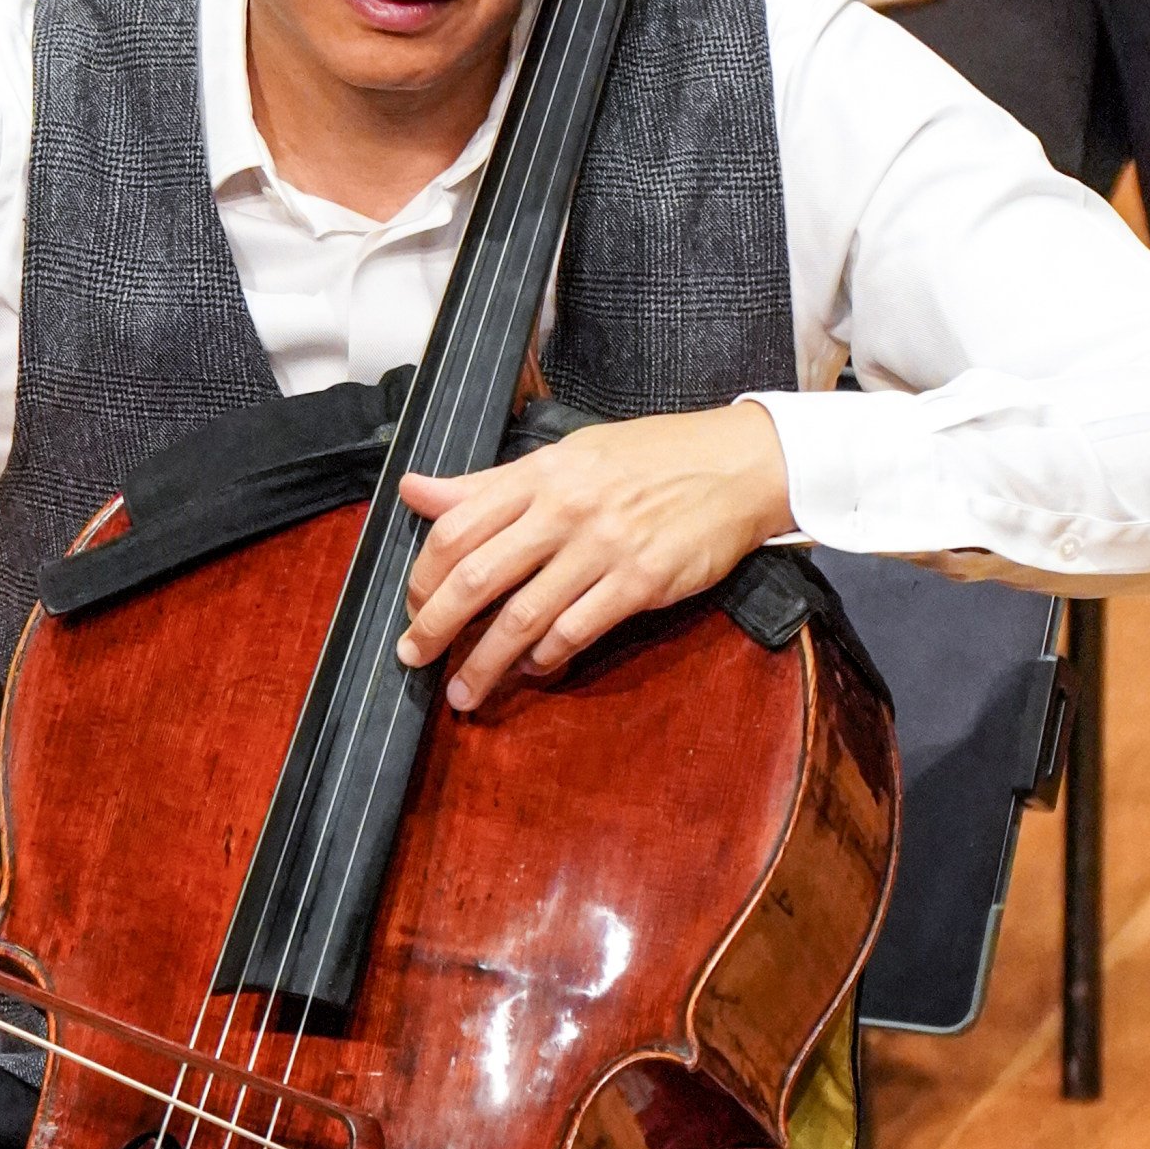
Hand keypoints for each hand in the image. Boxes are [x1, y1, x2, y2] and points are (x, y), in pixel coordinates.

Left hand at [395, 406, 794, 707]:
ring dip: (484, 662)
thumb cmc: (648, 459)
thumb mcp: (564, 457)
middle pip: (477, 578)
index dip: (423, 575)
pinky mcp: (641, 583)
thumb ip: (488, 485)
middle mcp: (565, 510)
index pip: (456, 528)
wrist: (737, 464)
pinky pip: (577, 631)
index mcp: (540, 475)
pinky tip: (532, 669)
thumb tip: (413, 491)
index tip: (412, 605)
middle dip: (434, 627)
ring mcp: (604, 548)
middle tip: (412, 659)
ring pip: (522, 617)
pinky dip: (546, 657)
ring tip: (463, 691)